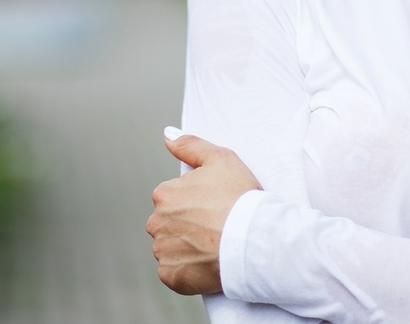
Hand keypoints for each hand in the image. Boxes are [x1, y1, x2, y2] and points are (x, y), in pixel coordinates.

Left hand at [147, 127, 261, 294]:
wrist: (254, 239)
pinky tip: (207, 262)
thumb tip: (167, 134)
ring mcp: (162, 251)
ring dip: (187, 248)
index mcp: (164, 194)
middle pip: (168, 223)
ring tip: (214, 245)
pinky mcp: (171, 275)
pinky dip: (188, 270)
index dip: (195, 202)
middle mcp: (156, 222)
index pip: (172, 198)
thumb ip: (190, 145)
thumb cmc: (240, 197)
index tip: (214, 206)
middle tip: (214, 227)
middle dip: (186, 225)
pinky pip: (175, 272)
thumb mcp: (221, 159)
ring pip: (171, 248)